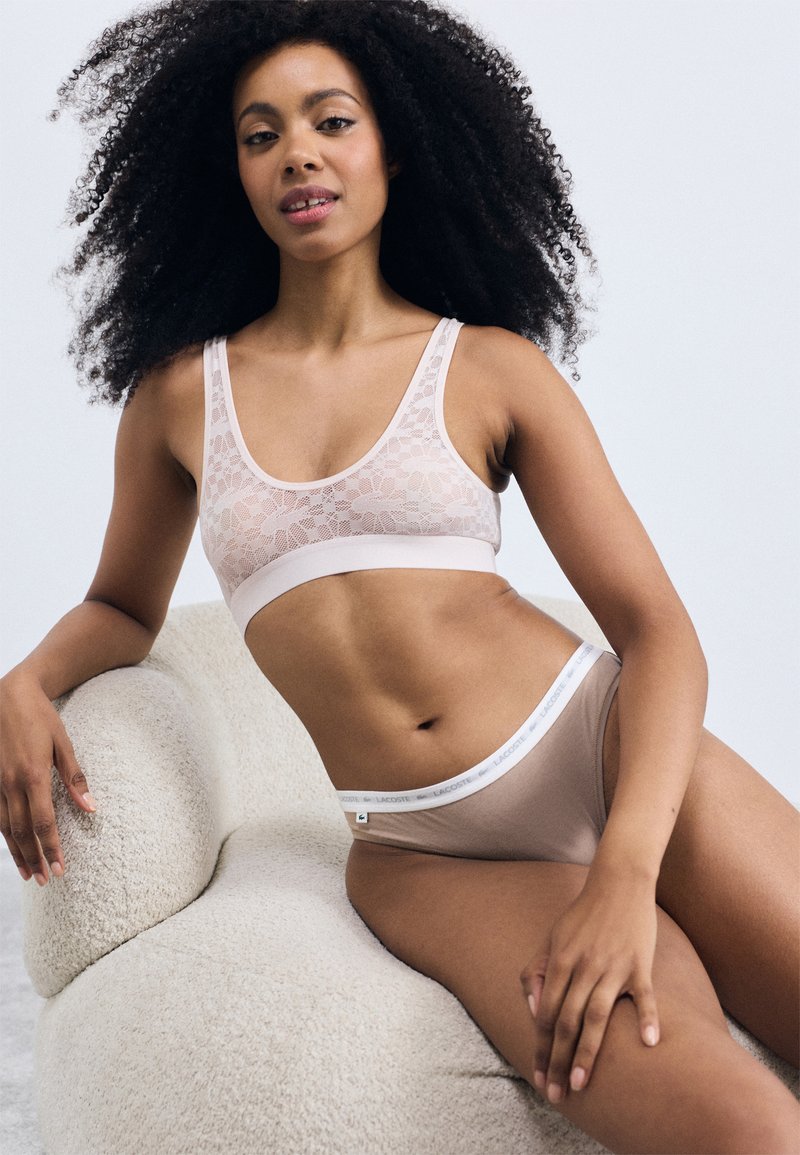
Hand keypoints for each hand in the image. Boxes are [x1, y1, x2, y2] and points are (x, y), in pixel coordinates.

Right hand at [0, 671, 96, 884]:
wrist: (7, 696)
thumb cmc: (40, 717)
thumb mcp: (63, 742)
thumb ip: (75, 777)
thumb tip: (91, 807)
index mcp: (33, 775)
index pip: (43, 822)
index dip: (51, 848)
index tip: (60, 869)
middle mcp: (11, 783)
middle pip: (22, 831)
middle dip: (36, 858)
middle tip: (47, 880)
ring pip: (5, 828)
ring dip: (18, 853)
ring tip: (30, 873)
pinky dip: (3, 836)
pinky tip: (12, 847)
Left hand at [520, 874, 658, 1102]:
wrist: (618, 883)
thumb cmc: (584, 914)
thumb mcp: (553, 937)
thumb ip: (539, 970)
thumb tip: (533, 1007)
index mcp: (560, 961)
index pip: (545, 1014)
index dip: (540, 1048)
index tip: (538, 1077)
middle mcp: (583, 967)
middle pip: (566, 1022)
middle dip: (557, 1061)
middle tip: (555, 1094)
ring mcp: (613, 967)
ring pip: (597, 1015)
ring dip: (587, 1052)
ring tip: (579, 1082)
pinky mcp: (640, 964)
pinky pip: (644, 995)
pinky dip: (648, 1018)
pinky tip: (648, 1044)